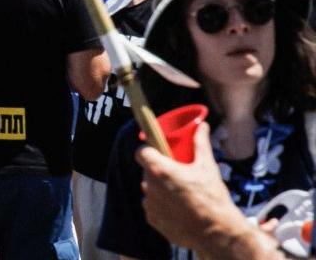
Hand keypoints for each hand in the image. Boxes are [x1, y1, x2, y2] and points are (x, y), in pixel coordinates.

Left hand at [140, 122, 275, 257]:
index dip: (149, 150)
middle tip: (178, 174)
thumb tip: (202, 126)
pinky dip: (162, 205)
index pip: (141, 152)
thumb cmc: (212, 197)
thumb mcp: (207, 166)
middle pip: (148, 171)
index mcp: (160, 169)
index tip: (159, 152)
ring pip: (150, 189)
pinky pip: (152, 206)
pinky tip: (178, 208)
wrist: (216, 231)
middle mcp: (149, 186)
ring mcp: (149, 203)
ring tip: (182, 193)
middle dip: (160, 171)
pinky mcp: (152, 219)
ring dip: (160, 188)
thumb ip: (200, 143)